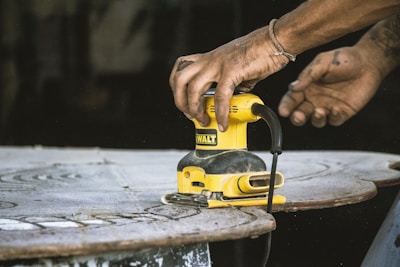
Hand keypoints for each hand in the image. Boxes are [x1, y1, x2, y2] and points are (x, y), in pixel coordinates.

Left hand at [169, 27, 287, 131]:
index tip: (186, 106)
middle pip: (179, 80)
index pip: (180, 71)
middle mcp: (210, 60)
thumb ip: (231, 84)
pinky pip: (221, 96)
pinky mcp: (232, 70)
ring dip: (195, 109)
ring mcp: (219, 64)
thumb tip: (232, 100)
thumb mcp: (236, 68)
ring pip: (193, 88)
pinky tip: (224, 122)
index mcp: (209, 59)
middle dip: (180, 101)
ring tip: (204, 120)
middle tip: (190, 115)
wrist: (274, 41)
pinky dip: (221, 113)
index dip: (178, 91)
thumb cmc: (259, 52)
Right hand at [278, 47, 382, 127]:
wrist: (369, 62)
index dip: (286, 106)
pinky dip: (333, 118)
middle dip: (297, 118)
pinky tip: (336, 109)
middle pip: (300, 114)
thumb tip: (293, 87)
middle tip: (298, 116)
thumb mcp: (323, 62)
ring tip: (319, 111)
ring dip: (315, 119)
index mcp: (306, 87)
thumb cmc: (344, 59)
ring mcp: (328, 107)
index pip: (292, 99)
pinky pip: (334, 120)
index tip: (283, 111)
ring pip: (316, 120)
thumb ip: (308, 75)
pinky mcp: (342, 113)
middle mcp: (314, 99)